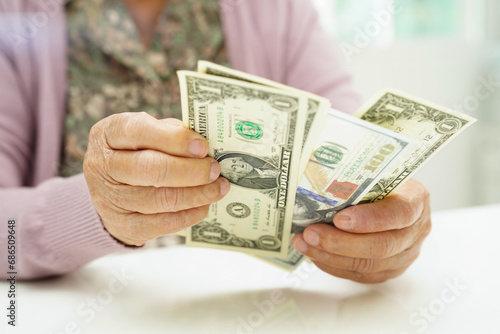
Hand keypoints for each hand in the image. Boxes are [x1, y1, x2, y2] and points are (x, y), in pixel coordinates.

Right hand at [83, 112, 229, 245]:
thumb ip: (172, 133)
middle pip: (151, 170)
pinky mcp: (124, 225)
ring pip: (160, 199)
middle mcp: (103, 165)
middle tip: (214, 169)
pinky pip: (162, 224)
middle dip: (190, 170)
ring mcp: (110, 198)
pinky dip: (189, 215)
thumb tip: (205, 147)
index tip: (203, 146)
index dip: (175, 139)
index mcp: (109, 134)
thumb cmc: (137, 152)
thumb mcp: (148, 132)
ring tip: (218, 188)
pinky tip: (204, 205)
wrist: (108, 188)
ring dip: (197, 194)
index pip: (139, 131)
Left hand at [292, 179, 430, 282]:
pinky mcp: (389, 271)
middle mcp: (416, 231)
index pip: (399, 213)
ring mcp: (405, 255)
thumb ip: (357, 180)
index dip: (369, 219)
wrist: (393, 197)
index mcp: (416, 200)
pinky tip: (315, 254)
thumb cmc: (380, 181)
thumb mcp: (376, 173)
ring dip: (330, 256)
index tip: (339, 218)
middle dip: (340, 242)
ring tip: (305, 244)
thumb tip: (319, 182)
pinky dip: (334, 266)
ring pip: (369, 264)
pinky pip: (361, 275)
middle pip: (381, 246)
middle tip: (311, 233)